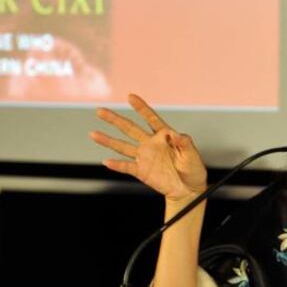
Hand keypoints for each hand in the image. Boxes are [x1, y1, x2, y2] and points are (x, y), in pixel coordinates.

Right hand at [90, 94, 207, 202]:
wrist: (188, 189)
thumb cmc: (193, 169)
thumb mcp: (192, 154)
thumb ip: (184, 143)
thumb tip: (175, 133)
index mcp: (164, 136)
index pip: (150, 119)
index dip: (141, 108)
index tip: (130, 96)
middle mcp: (151, 144)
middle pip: (130, 129)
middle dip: (115, 120)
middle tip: (100, 111)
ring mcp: (144, 157)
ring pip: (123, 146)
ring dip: (108, 140)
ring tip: (93, 134)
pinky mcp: (142, 171)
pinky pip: (126, 167)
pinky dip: (117, 165)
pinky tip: (106, 161)